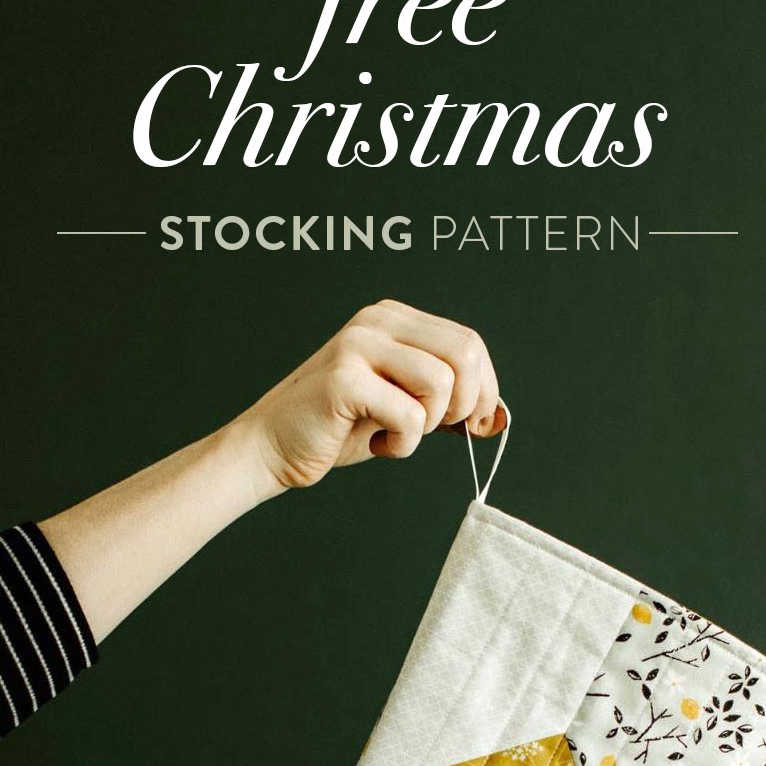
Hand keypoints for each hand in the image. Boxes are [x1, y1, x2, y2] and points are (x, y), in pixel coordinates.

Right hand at [233, 299, 504, 492]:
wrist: (272, 447)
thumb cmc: (337, 428)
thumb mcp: (401, 407)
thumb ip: (443, 400)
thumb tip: (494, 415)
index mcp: (393, 318)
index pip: (468, 341)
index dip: (484, 388)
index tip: (474, 423)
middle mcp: (377, 321)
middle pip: (464, 353)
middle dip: (464, 404)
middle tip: (435, 430)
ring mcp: (359, 344)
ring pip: (440, 382)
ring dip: (427, 426)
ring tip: (396, 434)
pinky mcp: (344, 378)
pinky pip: (409, 415)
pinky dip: (403, 443)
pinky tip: (376, 443)